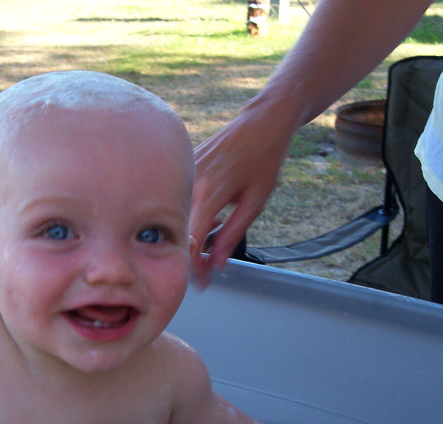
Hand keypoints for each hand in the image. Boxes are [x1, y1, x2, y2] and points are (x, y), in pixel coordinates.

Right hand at [190, 98, 297, 283]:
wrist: (261, 121)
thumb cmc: (264, 158)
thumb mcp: (255, 202)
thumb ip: (233, 234)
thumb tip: (217, 262)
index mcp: (209, 194)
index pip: (191, 243)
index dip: (194, 268)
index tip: (202, 282)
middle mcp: (190, 183)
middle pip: (180, 231)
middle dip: (194, 253)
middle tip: (211, 263)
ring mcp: (183, 173)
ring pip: (178, 216)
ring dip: (195, 230)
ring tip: (220, 225)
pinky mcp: (184, 166)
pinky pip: (180, 199)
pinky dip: (194, 212)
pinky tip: (214, 208)